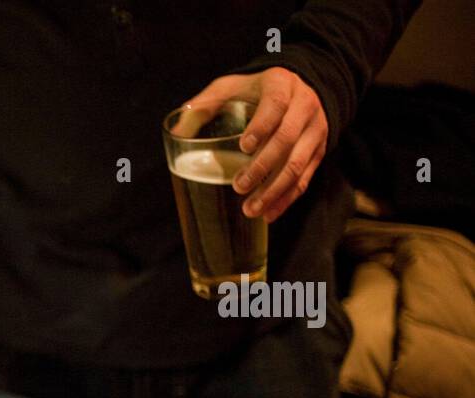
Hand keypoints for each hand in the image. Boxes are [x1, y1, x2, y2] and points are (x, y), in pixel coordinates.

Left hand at [181, 67, 327, 222]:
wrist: (298, 87)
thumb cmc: (255, 90)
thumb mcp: (231, 86)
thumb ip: (205, 104)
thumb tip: (176, 131)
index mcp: (281, 85)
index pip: (276, 104)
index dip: (262, 126)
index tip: (243, 146)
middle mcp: (304, 106)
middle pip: (287, 139)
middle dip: (263, 166)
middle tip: (239, 186)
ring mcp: (315, 129)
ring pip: (298, 163)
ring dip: (275, 190)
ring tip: (251, 209)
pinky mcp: (318, 150)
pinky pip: (306, 177)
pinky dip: (287, 198)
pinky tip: (268, 215)